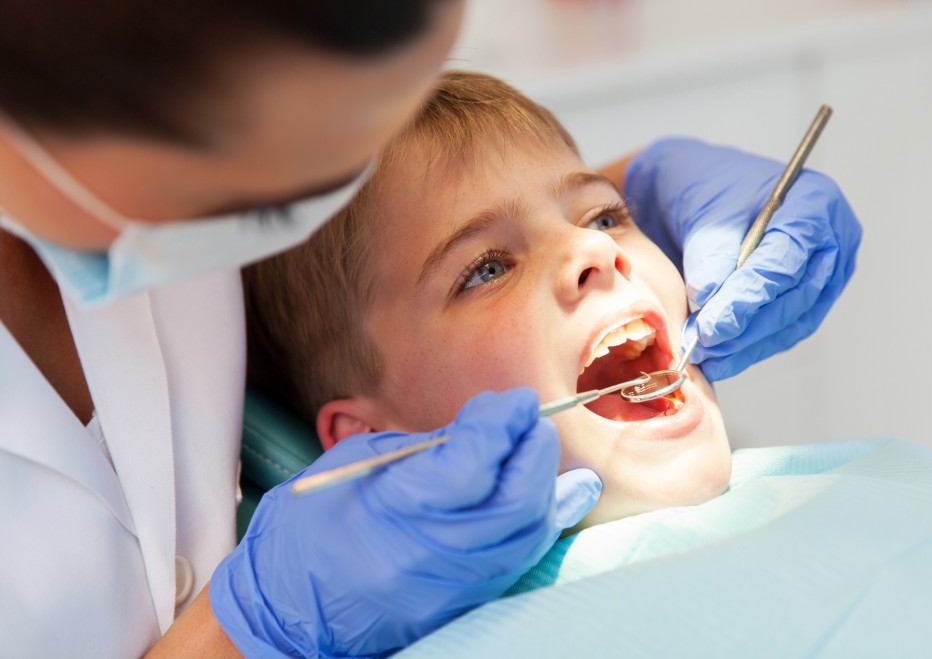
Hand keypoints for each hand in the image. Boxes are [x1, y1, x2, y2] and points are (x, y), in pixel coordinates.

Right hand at [210, 389, 600, 657]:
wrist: (286, 607)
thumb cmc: (311, 525)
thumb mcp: (359, 464)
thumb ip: (430, 447)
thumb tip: (487, 429)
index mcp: (394, 509)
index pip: (474, 461)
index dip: (502, 422)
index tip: (514, 401)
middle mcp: (431, 553)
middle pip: (514, 498)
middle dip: (533, 450)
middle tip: (528, 419)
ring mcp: (452, 584)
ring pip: (527, 532)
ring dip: (545, 481)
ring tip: (539, 448)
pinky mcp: (464, 601)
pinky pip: (521, 558)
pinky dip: (546, 520)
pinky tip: (567, 493)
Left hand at [624, 137, 860, 380]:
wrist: (705, 196)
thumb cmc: (709, 192)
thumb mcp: (706, 216)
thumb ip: (712, 259)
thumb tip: (711, 304)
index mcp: (814, 202)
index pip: (787, 258)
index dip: (750, 295)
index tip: (714, 324)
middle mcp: (832, 238)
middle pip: (797, 294)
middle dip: (748, 326)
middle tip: (706, 344)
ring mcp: (827, 271)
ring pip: (794, 319)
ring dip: (749, 344)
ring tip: (709, 358)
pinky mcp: (811, 298)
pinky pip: (787, 329)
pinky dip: (753, 347)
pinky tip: (723, 360)